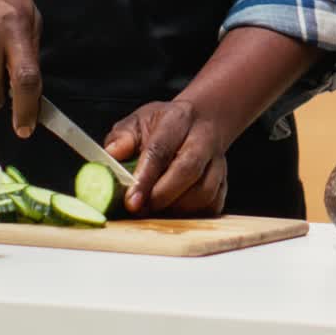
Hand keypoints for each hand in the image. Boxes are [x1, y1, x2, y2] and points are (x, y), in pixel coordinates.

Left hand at [105, 99, 226, 215]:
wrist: (201, 121)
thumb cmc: (165, 126)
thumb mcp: (139, 121)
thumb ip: (123, 138)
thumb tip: (111, 155)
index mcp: (177, 120)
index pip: (160, 149)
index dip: (145, 178)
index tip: (132, 201)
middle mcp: (202, 140)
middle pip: (187, 171)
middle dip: (161, 196)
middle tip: (141, 209)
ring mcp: (217, 162)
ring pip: (203, 193)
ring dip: (176, 208)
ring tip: (155, 208)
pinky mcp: (224, 183)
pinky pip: (211, 206)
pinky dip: (192, 215)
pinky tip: (175, 209)